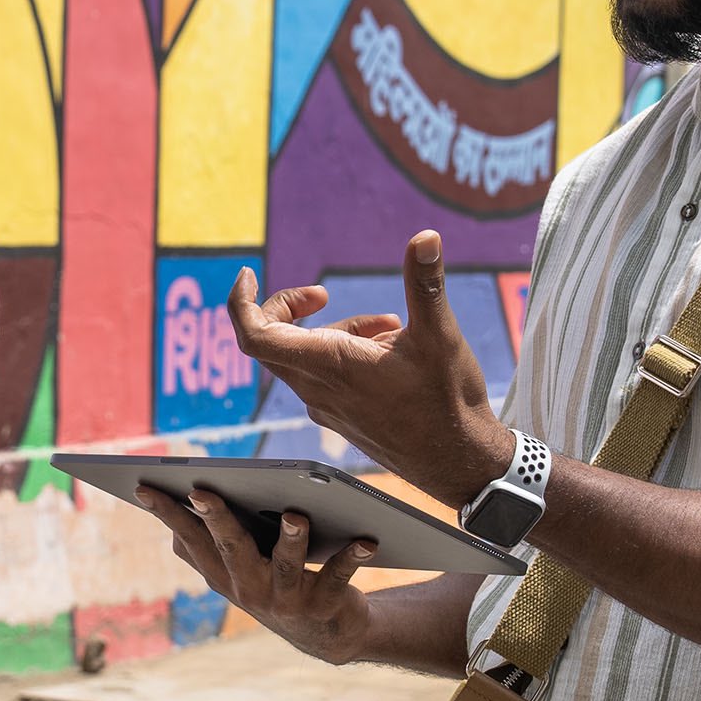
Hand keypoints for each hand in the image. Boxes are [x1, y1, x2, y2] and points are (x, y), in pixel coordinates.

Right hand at [133, 489, 380, 667]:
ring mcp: (285, 600)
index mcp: (223, 575)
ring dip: (290, 539)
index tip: (144, 486)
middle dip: (217, 520)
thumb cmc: (278, 585)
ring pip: (285, 565)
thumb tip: (176, 517)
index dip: (166, 514)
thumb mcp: (239, 570)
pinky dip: (353, 558)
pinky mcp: (323, 605)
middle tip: (203, 492)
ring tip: (294, 515)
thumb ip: (211, 548)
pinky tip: (367, 540)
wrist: (328, 635)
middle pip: (231, 548)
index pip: (189, 540)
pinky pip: (338, 577)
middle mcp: (249, 590)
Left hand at [228, 233, 517, 506]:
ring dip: (332, 331)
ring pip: (304, 357)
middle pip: (271, 342)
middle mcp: (318, 390)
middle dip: (289, 309)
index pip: (255, 336)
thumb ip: (425, 283)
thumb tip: (425, 236)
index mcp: (330, 365)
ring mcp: (328, 408)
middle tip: (319, 293)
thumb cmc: (447, 402)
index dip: (241, 302)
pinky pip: (323, 377)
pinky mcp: (342, 419)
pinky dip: (343, 353)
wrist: (459, 464)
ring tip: (386, 324)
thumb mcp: (439, 335)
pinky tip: (386, 347)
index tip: (247, 275)